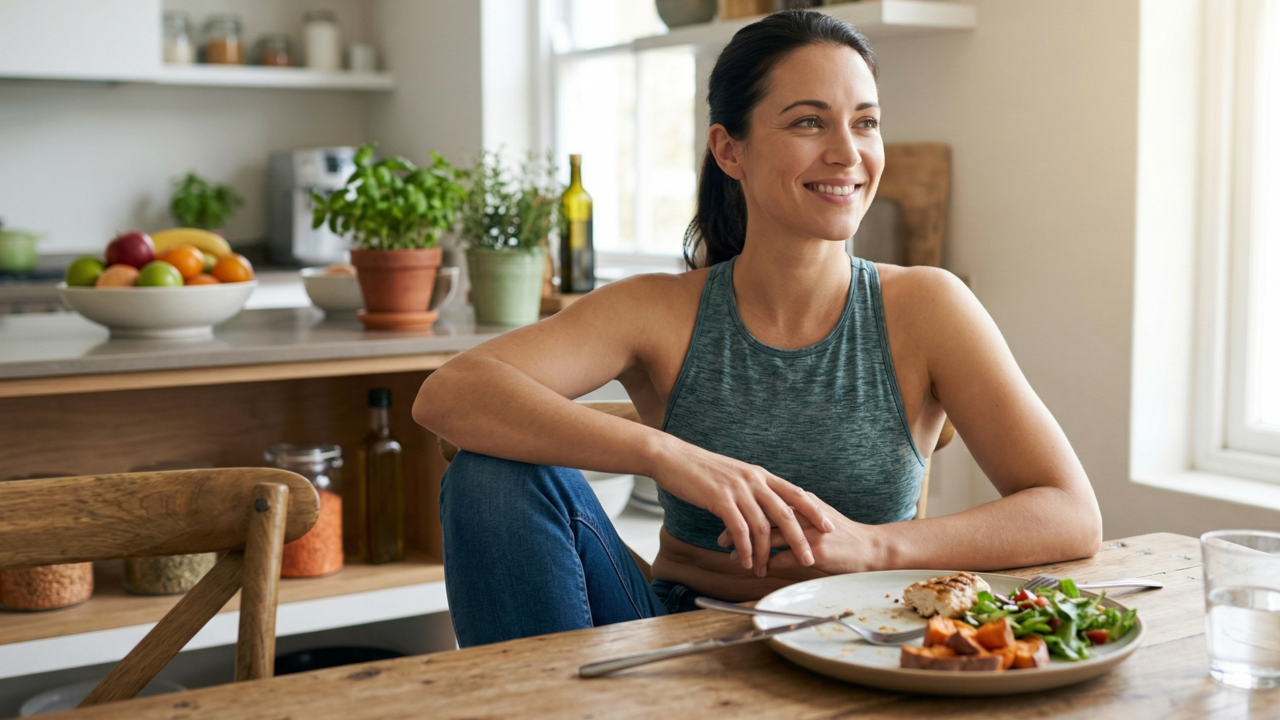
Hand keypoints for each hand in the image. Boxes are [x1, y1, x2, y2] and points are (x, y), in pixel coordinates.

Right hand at [650, 439, 833, 576]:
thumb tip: (763, 508)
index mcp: (760, 475)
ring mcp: (738, 489)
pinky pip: (740, 530)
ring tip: (765, 569)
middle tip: (809, 559)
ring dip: (765, 552)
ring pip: (762, 527)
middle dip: (800, 539)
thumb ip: (751, 490)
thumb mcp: (734, 475)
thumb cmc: (702, 470)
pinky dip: (745, 549)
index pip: (796, 493)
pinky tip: (745, 561)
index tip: (829, 527)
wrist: (674, 458)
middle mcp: (754, 481)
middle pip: (786, 513)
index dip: (814, 511)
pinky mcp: (720, 499)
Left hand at [716, 495, 878, 574]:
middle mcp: (804, 512)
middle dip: (739, 528)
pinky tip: (757, 569)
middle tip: (721, 538)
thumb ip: (792, 510)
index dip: (742, 509)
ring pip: (770, 537)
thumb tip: (764, 511)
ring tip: (734, 557)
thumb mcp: (815, 513)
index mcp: (801, 500)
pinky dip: (768, 563)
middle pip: (762, 516)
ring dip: (749, 548)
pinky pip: (785, 558)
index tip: (725, 517)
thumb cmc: (840, 532)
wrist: (870, 547)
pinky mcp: (817, 551)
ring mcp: (810, 532)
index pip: (764, 501)